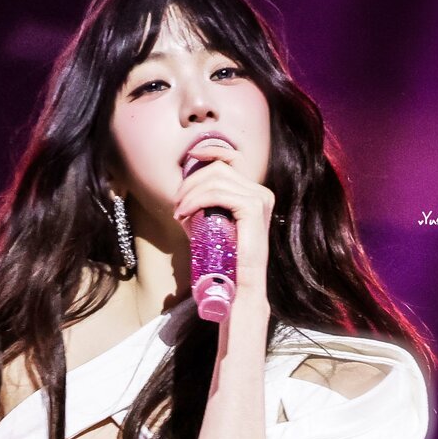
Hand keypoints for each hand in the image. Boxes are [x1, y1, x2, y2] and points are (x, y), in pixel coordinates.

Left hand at [172, 141, 274, 297]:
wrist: (241, 288)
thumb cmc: (226, 262)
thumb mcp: (214, 228)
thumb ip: (205, 209)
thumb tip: (182, 197)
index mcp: (255, 194)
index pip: (233, 159)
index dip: (210, 151)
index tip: (190, 157)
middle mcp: (261, 192)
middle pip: (219, 168)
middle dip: (191, 182)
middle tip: (176, 204)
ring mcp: (259, 199)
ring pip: (216, 179)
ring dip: (190, 192)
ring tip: (179, 212)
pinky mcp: (253, 209)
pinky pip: (218, 193)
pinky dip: (196, 200)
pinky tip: (185, 212)